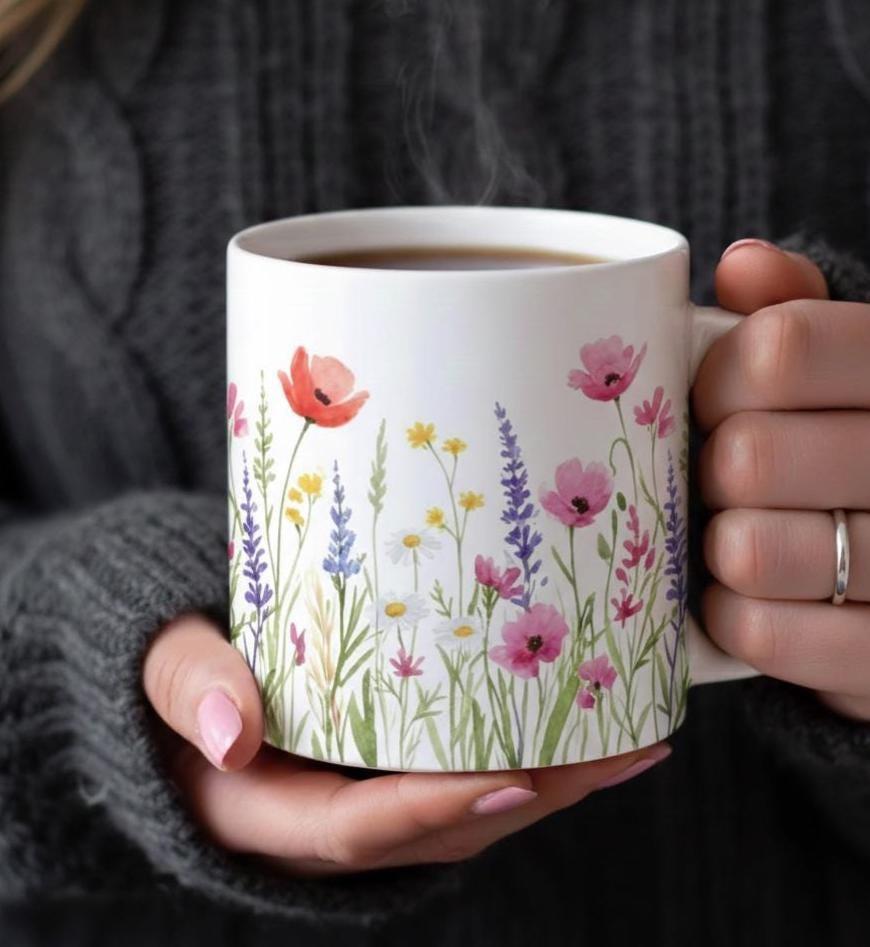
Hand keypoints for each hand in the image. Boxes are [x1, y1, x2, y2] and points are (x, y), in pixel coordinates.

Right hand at [143, 615, 669, 874]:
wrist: (179, 676)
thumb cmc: (171, 665)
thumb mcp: (162, 665)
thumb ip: (188, 686)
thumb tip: (231, 733)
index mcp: (264, 814)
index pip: (357, 829)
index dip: (433, 812)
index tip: (511, 783)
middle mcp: (326, 823)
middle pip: (438, 828)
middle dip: (532, 797)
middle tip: (618, 750)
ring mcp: (363, 799)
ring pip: (464, 810)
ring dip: (551, 781)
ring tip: (631, 736)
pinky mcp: (387, 768)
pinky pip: (462, 775)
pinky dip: (525, 757)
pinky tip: (583, 720)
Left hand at [694, 238, 869, 720]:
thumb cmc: (858, 446)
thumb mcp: (847, 364)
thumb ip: (797, 312)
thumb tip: (744, 265)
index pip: (780, 349)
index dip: (715, 378)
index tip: (710, 402)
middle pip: (750, 456)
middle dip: (712, 470)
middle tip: (722, 479)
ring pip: (750, 550)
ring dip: (717, 545)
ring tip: (734, 536)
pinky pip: (762, 633)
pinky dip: (731, 615)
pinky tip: (743, 596)